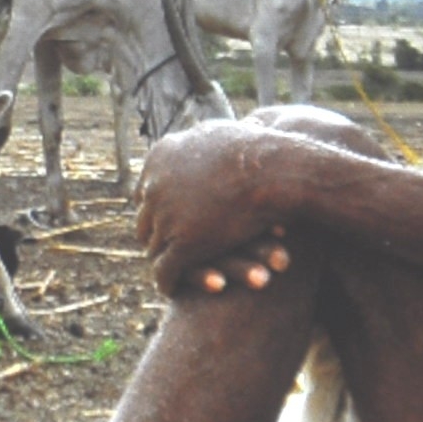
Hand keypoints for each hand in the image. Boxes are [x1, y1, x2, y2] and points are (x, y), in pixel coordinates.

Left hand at [136, 120, 305, 294]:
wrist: (277, 171)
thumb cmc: (261, 151)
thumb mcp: (221, 134)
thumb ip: (203, 138)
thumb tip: (207, 131)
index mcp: (159, 158)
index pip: (147, 193)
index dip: (160, 210)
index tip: (172, 222)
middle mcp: (154, 187)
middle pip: (146, 221)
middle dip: (157, 237)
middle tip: (169, 251)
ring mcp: (166, 216)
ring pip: (155, 248)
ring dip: (168, 262)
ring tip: (175, 274)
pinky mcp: (182, 245)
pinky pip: (166, 272)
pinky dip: (168, 282)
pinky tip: (172, 290)